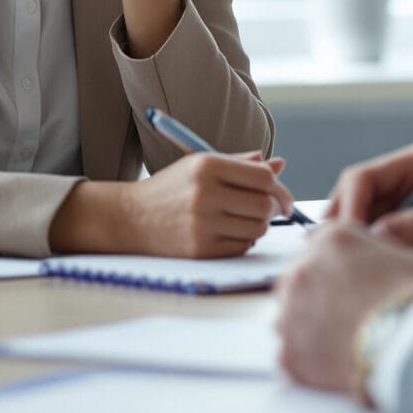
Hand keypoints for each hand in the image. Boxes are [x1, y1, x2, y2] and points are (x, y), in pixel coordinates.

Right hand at [122, 151, 289, 257]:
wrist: (131, 218)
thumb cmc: (172, 189)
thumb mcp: (201, 165)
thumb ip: (241, 164)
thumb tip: (280, 165)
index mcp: (207, 165)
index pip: (263, 177)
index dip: (279, 187)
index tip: (281, 196)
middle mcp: (205, 193)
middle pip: (264, 205)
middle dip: (273, 208)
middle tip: (268, 209)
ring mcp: (202, 223)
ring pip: (257, 228)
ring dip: (259, 225)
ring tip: (244, 219)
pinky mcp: (200, 249)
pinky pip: (242, 247)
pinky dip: (243, 241)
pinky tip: (229, 232)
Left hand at [275, 221, 412, 397]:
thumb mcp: (406, 255)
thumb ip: (376, 249)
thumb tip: (372, 256)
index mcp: (331, 241)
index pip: (319, 244)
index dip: (335, 265)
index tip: (346, 281)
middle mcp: (303, 270)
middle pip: (299, 279)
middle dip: (317, 295)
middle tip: (346, 316)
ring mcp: (290, 311)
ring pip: (289, 316)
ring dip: (309, 326)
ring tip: (343, 343)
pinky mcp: (289, 351)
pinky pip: (291, 353)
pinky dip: (309, 360)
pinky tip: (336, 365)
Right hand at [330, 140, 412, 293]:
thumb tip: (380, 233)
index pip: (364, 176)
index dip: (349, 203)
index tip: (347, 234)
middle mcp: (405, 187)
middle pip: (351, 202)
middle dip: (341, 227)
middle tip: (336, 258)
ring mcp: (402, 217)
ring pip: (356, 230)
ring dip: (350, 248)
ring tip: (349, 273)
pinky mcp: (405, 245)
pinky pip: (373, 253)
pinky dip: (365, 265)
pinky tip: (366, 282)